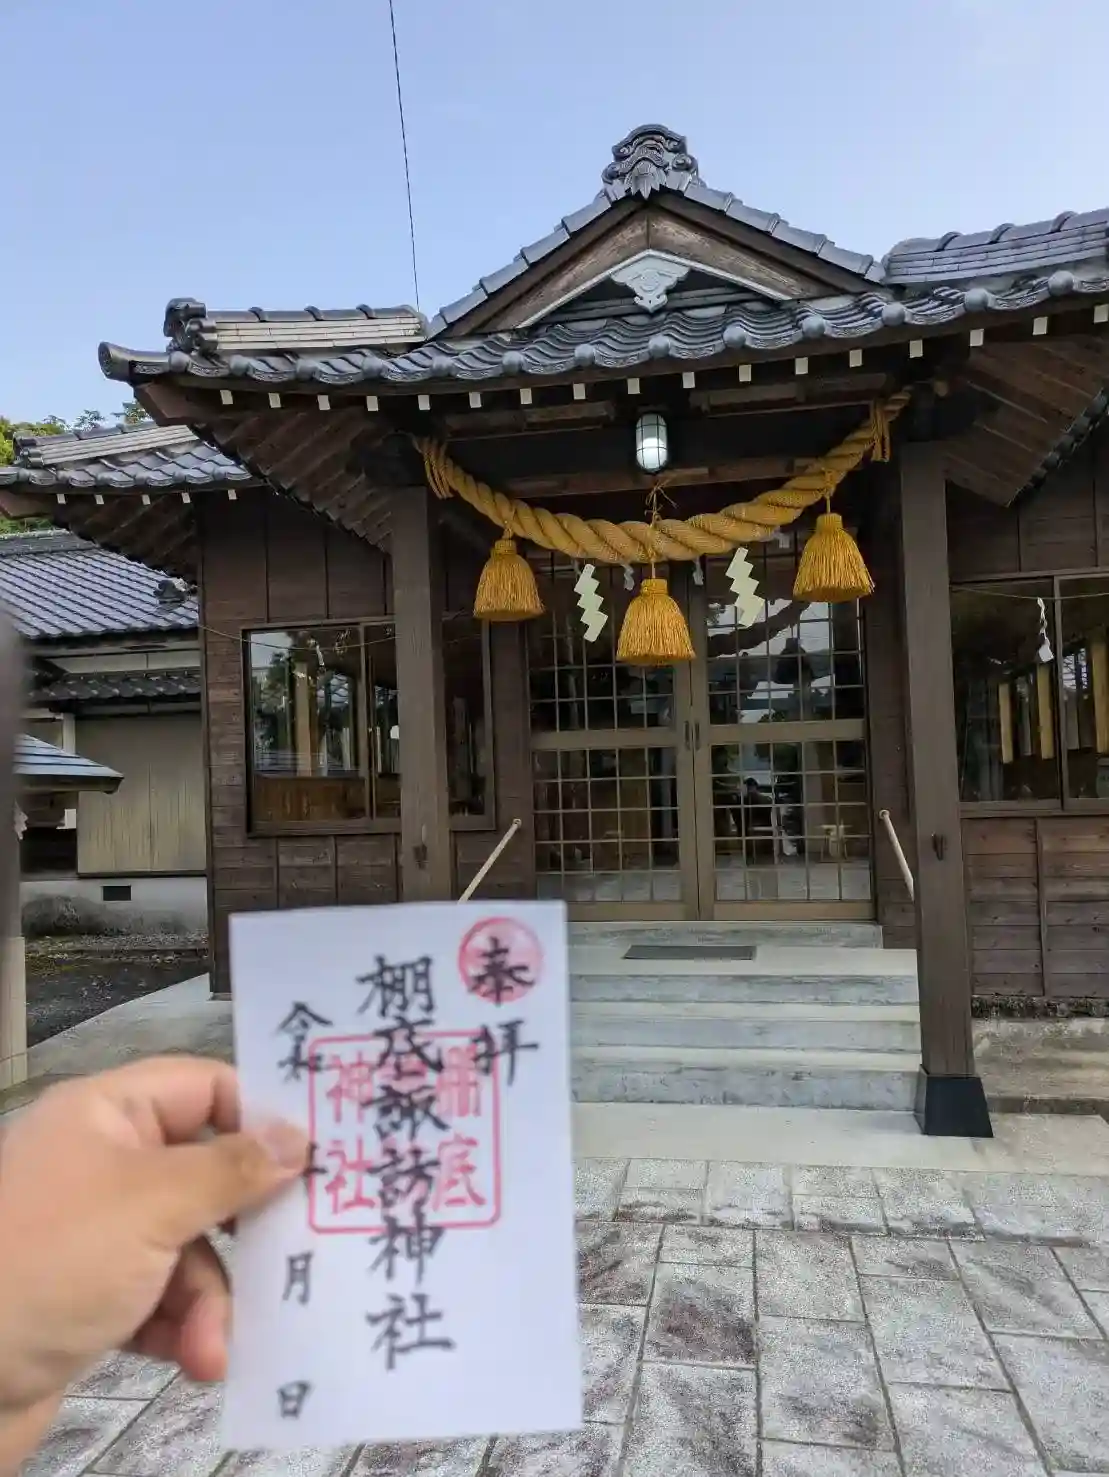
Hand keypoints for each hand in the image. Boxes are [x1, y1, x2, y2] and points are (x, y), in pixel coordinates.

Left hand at [0, 1056, 306, 1470]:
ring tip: (213, 1347)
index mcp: (106, 1114)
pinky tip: (194, 1360)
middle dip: (243, 1230)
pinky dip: (181, 1327)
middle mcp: (100, 1163)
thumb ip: (232, 1168)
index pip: (205, 1088)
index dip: (261, 1116)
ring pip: (188, 1247)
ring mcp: (93, 1234)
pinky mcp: (87, 1298)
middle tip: (298, 1254)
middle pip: (204, 1174)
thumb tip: (299, 1136)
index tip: (320, 1154)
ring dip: (212, 1298)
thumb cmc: (51, 1261)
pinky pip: (160, 1297)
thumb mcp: (151, 1204)